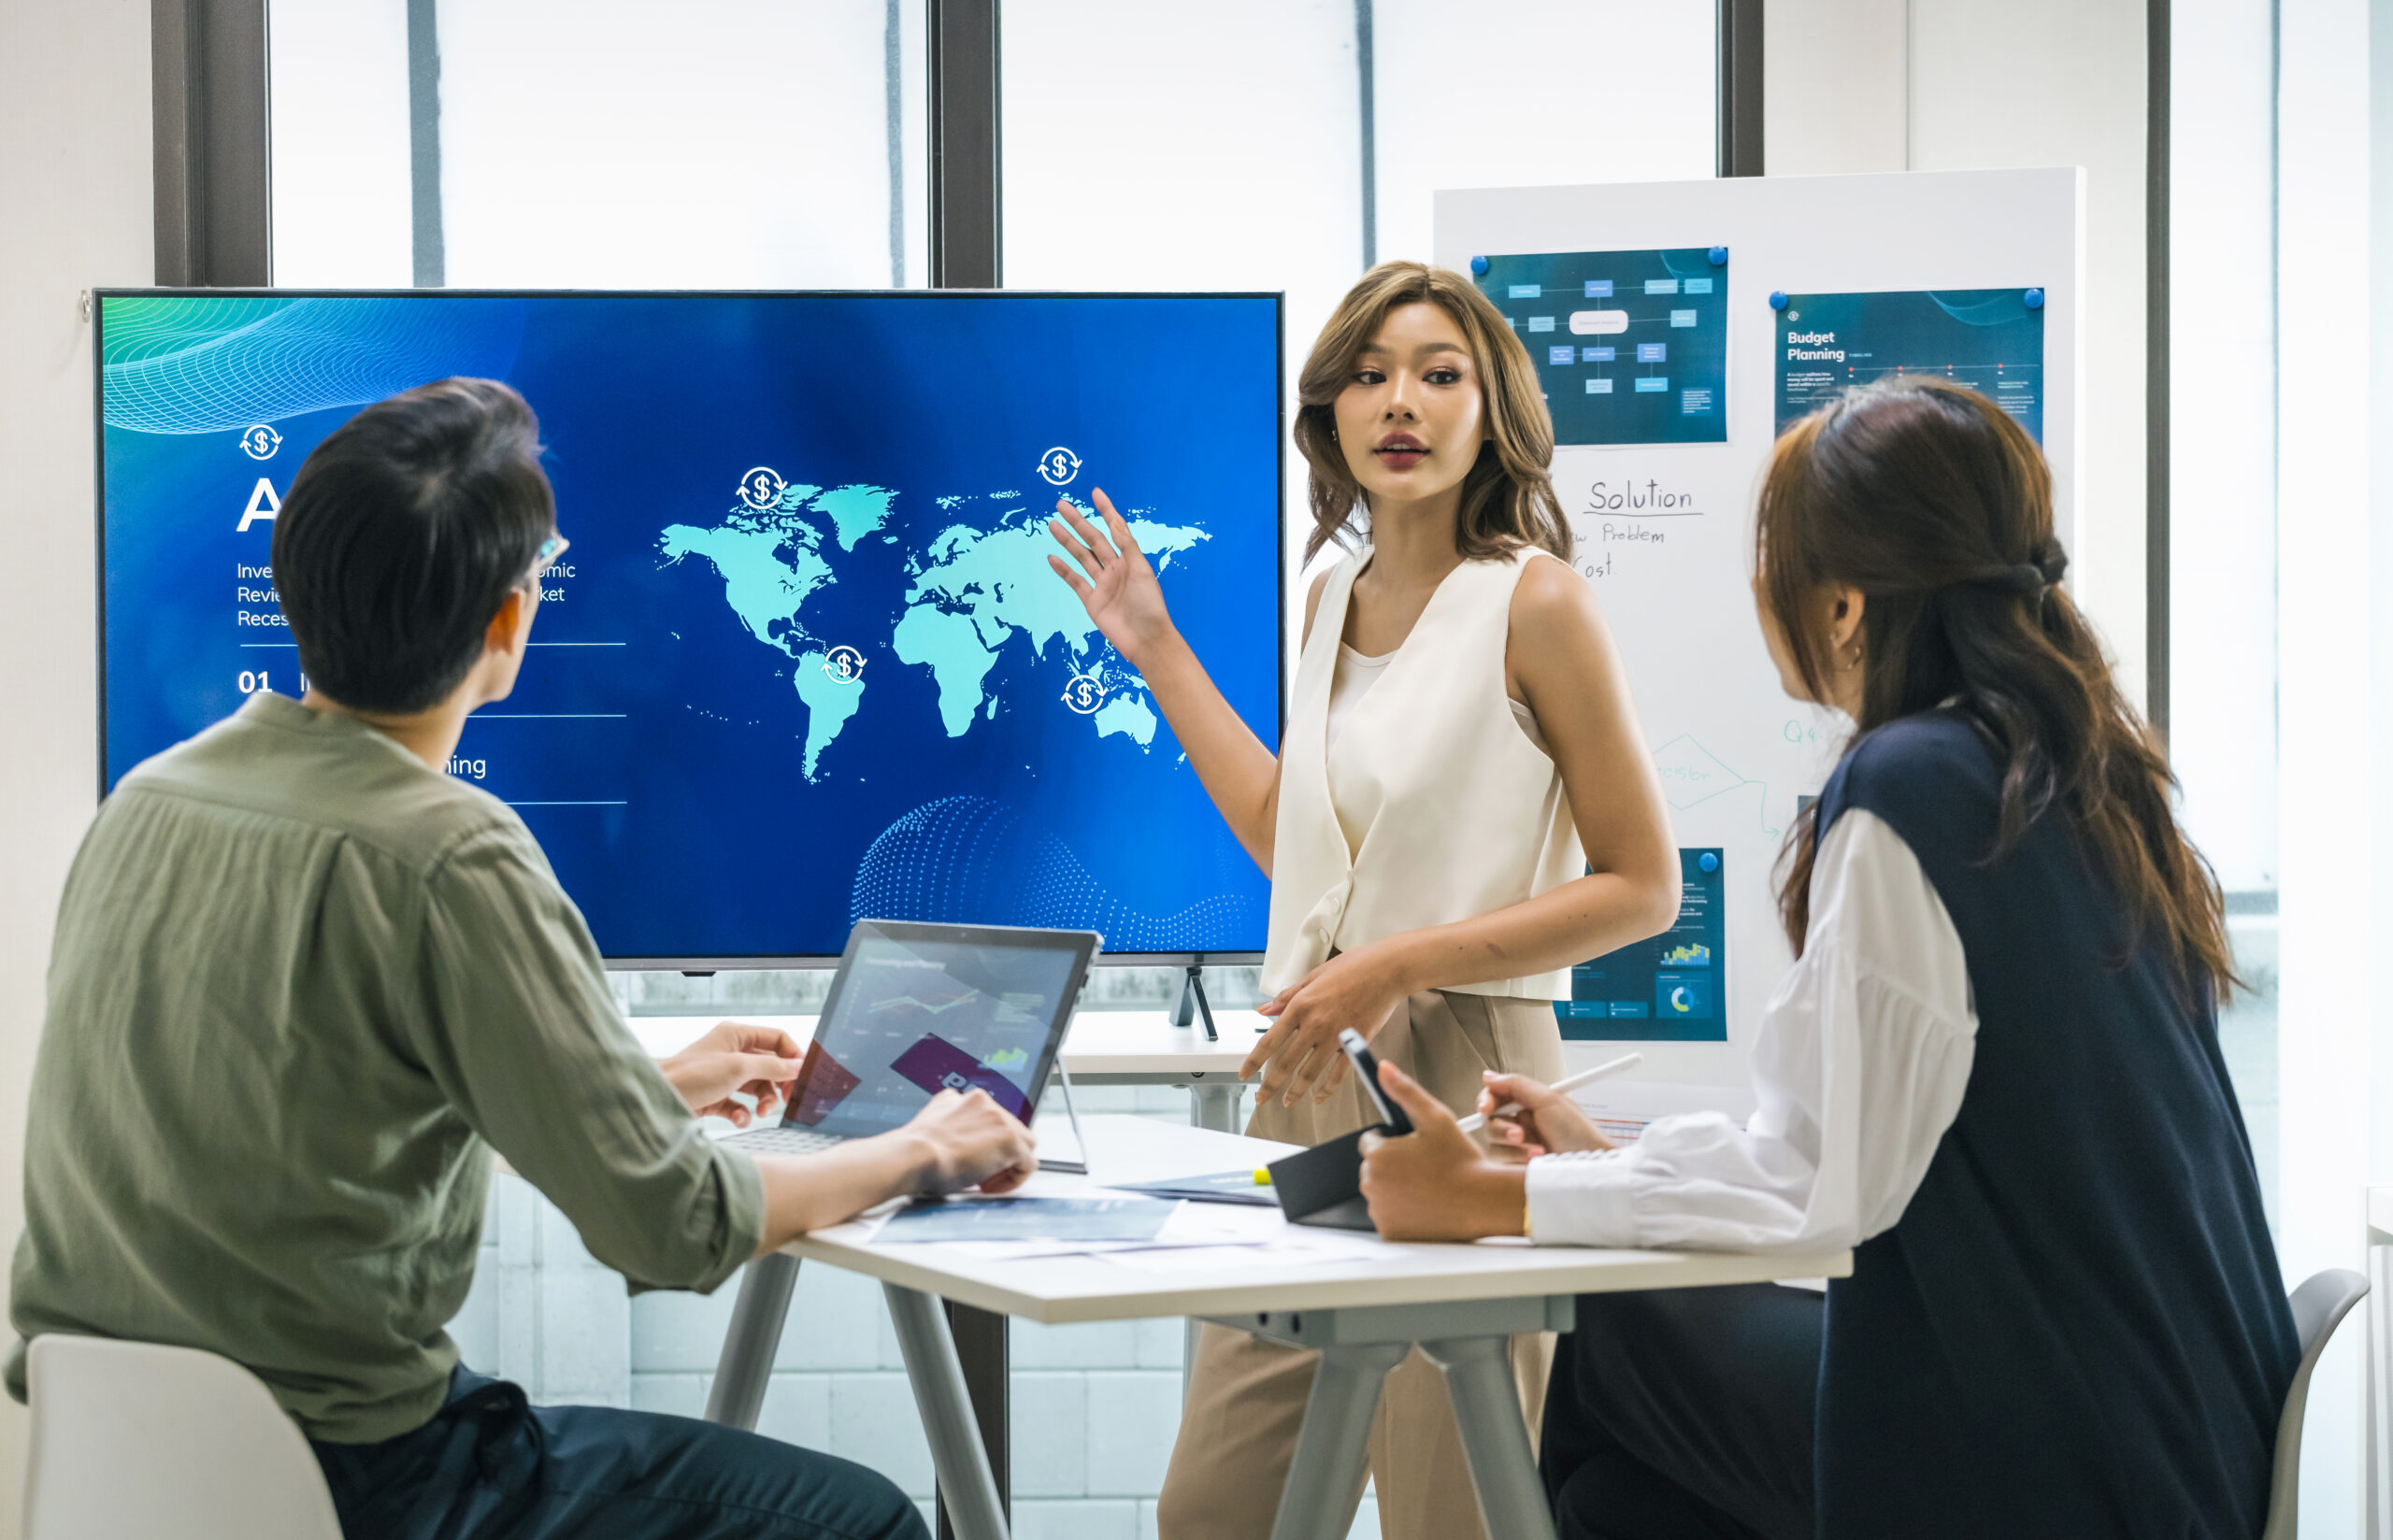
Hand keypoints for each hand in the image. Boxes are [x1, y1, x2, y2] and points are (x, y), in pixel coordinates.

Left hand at [659, 1022, 802, 1126]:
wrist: (657, 1099)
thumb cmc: (691, 1076)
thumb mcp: (738, 1068)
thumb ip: (772, 1067)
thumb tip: (798, 1066)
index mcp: (737, 1035)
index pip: (777, 1040)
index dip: (792, 1056)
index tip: (802, 1076)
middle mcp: (732, 1053)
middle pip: (770, 1066)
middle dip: (778, 1084)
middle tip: (787, 1099)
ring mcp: (723, 1075)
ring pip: (757, 1087)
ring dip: (764, 1101)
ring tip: (761, 1112)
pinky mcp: (715, 1097)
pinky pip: (739, 1105)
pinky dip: (743, 1113)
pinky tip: (738, 1119)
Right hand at [899, 1089, 1038, 1196]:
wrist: (912, 1155)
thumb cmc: (914, 1151)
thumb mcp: (934, 1124)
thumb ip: (951, 1122)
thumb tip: (957, 1137)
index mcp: (966, 1099)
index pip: (993, 1121)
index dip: (986, 1146)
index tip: (974, 1160)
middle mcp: (985, 1102)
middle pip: (1011, 1130)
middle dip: (999, 1154)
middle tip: (980, 1175)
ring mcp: (999, 1119)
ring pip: (1023, 1144)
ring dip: (1008, 1166)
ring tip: (986, 1182)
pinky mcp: (1009, 1140)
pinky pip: (1027, 1163)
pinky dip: (1014, 1179)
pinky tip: (992, 1187)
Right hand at [1045, 488, 1176, 669]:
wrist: (1146, 640)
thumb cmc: (1150, 605)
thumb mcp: (1142, 571)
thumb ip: (1128, 546)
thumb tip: (1116, 522)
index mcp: (1130, 559)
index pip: (1115, 529)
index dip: (1106, 510)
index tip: (1095, 492)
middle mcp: (1115, 569)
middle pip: (1093, 539)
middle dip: (1077, 521)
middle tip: (1061, 505)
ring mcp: (1102, 585)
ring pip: (1081, 557)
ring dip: (1067, 541)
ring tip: (1052, 524)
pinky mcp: (1092, 602)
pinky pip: (1075, 582)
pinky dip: (1063, 570)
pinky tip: (1052, 557)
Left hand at [1241, 945, 1411, 1107]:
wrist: (1388, 969)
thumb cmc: (1353, 966)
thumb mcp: (1313, 976)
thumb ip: (1287, 997)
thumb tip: (1263, 1010)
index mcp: (1301, 1005)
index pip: (1269, 1040)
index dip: (1254, 1061)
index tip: (1244, 1074)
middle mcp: (1315, 1024)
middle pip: (1286, 1063)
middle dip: (1270, 1085)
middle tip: (1260, 1098)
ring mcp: (1336, 1036)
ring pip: (1309, 1073)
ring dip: (1295, 1091)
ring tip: (1287, 1102)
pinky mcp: (1355, 1043)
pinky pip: (1338, 1074)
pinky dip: (1327, 1088)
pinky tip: (1318, 1097)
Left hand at [1358, 1064, 1529, 1241]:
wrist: (1482, 1201)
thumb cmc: (1461, 1160)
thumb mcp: (1435, 1117)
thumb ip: (1405, 1091)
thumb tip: (1383, 1068)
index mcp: (1378, 1154)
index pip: (1370, 1142)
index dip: (1393, 1142)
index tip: (1414, 1148)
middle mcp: (1371, 1183)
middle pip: (1374, 1167)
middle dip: (1393, 1164)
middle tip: (1425, 1167)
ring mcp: (1379, 1209)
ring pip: (1381, 1191)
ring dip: (1396, 1187)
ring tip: (1427, 1185)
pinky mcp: (1389, 1230)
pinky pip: (1388, 1215)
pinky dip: (1401, 1211)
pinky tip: (1424, 1204)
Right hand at [1476, 1071, 1614, 1159]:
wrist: (1590, 1168)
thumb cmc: (1579, 1134)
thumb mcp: (1549, 1100)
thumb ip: (1516, 1084)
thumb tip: (1488, 1076)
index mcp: (1529, 1107)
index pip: (1496, 1099)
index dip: (1486, 1101)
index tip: (1486, 1108)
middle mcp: (1522, 1127)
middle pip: (1490, 1122)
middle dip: (1504, 1129)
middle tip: (1520, 1135)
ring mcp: (1519, 1150)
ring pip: (1493, 1144)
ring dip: (1514, 1147)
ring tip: (1538, 1152)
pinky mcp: (1516, 1170)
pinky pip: (1499, 1164)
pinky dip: (1515, 1162)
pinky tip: (1534, 1164)